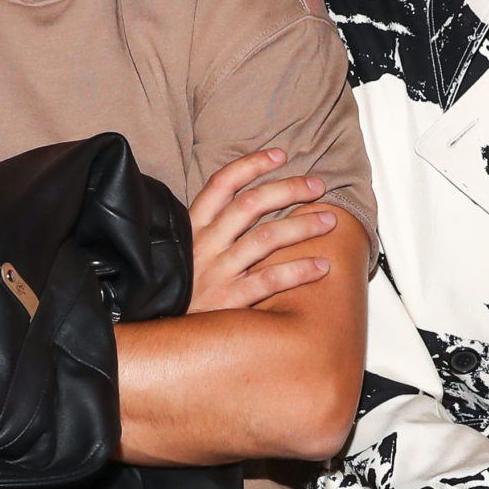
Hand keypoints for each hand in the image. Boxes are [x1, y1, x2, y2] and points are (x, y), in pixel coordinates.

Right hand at [186, 148, 337, 313]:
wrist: (158, 333)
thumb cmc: (177, 290)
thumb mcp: (181, 252)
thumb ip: (207, 231)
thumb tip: (244, 206)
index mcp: (191, 228)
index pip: (222, 184)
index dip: (252, 165)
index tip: (280, 155)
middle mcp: (203, 245)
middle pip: (251, 204)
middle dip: (289, 189)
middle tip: (318, 186)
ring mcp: (216, 272)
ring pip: (265, 238)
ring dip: (303, 226)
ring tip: (330, 221)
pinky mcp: (227, 302)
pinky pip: (269, 280)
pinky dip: (299, 270)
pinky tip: (322, 265)